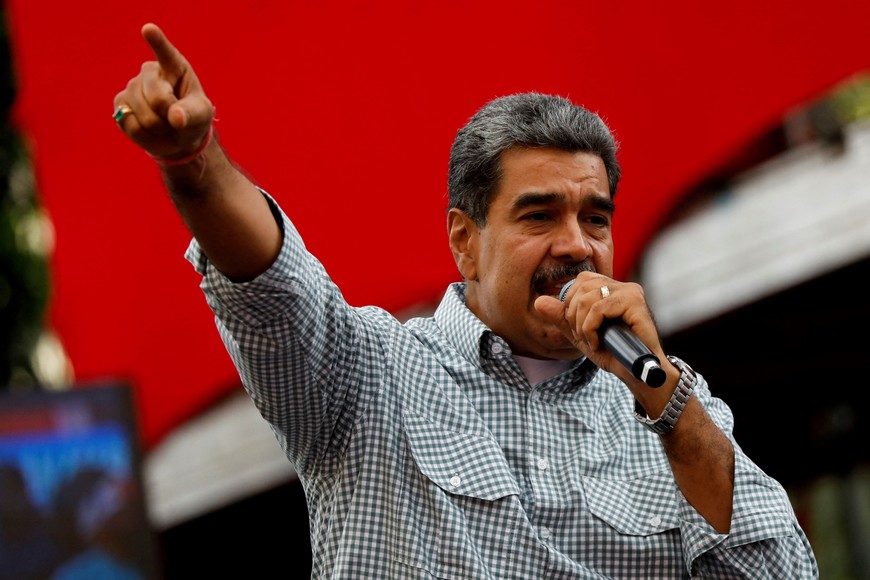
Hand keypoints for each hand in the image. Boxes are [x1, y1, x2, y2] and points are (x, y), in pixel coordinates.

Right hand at [112, 23, 214, 160]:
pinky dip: (145, 136)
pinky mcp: (119, 104)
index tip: (149, 29)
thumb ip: (191, 114)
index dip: (157, 41)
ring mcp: (131, 86)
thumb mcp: (201, 115)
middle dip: (170, 117)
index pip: (165, 52)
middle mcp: (149, 72)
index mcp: (174, 66)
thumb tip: (175, 118)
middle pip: (157, 99)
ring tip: (165, 125)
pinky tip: (151, 130)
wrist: (178, 136)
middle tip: (177, 120)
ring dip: (158, 129)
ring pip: (143, 115)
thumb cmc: (193, 118)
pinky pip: (130, 125)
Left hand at [535, 272, 665, 383]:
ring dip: (582, 325)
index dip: (571, 304)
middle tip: (584, 337)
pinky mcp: (635, 303)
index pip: (580, 281)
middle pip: (581, 288)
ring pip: (588, 298)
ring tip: (592, 341)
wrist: (637, 374)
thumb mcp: (580, 335)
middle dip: (574, 316)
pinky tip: (598, 343)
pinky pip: (599, 308)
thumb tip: (538, 301)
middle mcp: (623, 286)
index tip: (578, 329)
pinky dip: (591, 328)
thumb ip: (561, 318)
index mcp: (612, 289)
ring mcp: (631, 293)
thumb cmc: (613, 354)